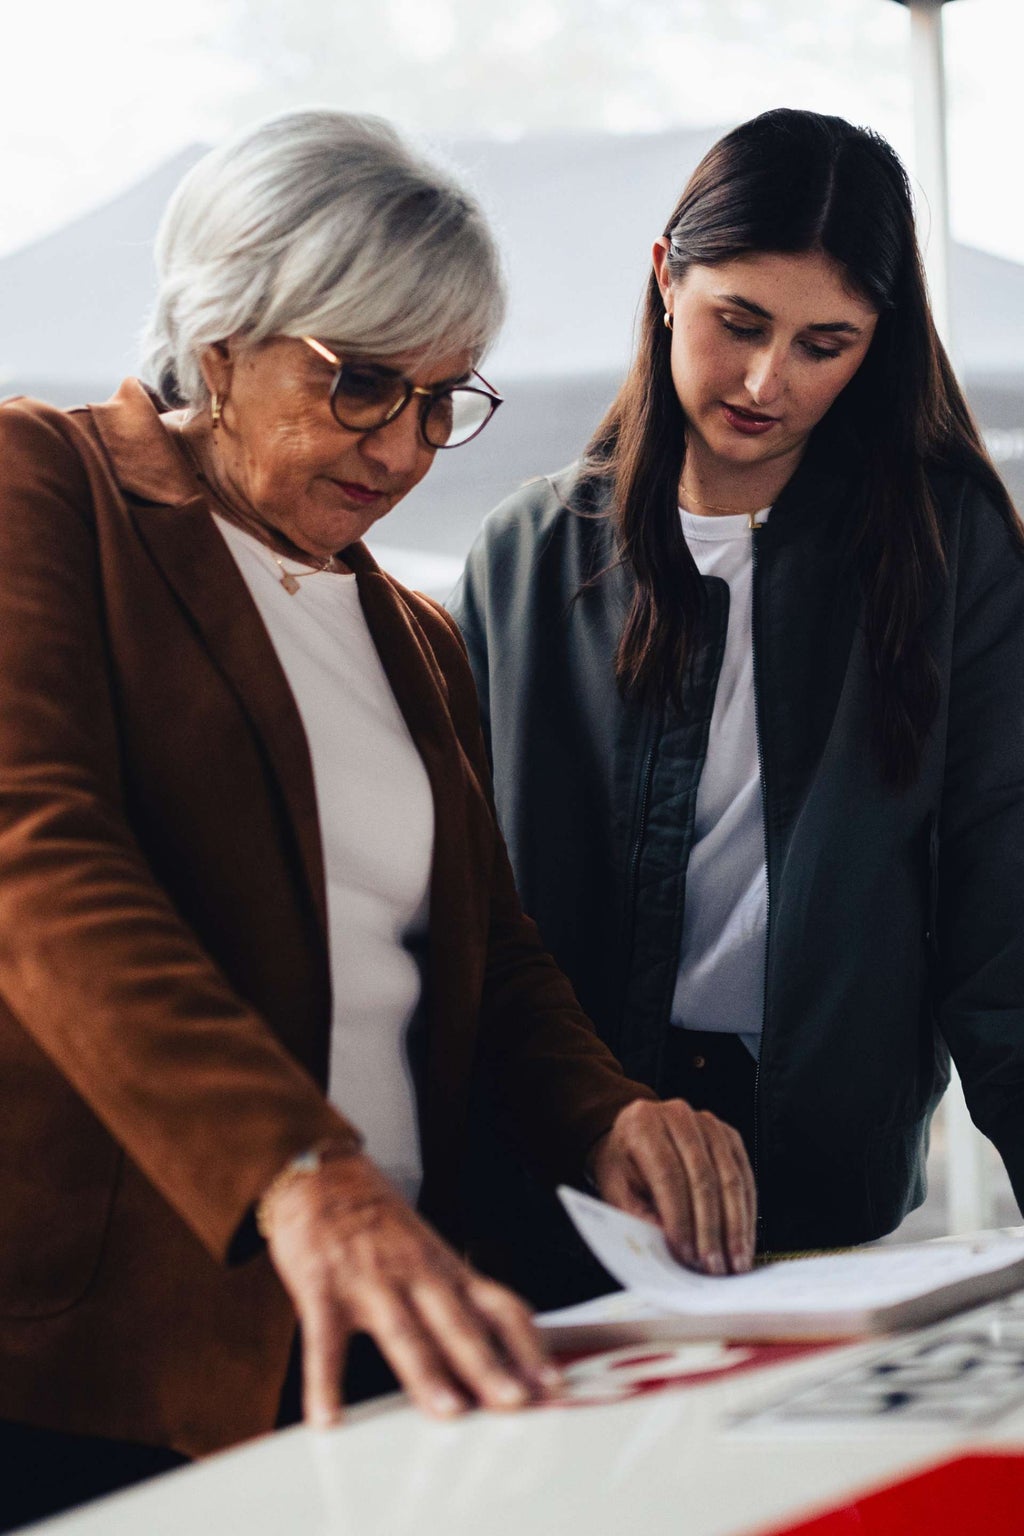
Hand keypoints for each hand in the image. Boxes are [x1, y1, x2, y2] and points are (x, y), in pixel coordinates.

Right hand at [261, 1151, 560, 1424]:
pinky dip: (326, 1382)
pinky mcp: (323, 1288)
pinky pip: (324, 1340)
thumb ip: (456, 1300)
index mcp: (446, 1270)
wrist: (321, 1173)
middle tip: (516, 1402)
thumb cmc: (377, 1220)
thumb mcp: (427, 1251)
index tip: (552, 1383)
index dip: (529, 1345)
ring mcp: (370, 1281)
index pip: (500, 1306)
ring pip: (404, 1331)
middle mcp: (415, 1275)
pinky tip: (328, 1417)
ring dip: (428, 1374)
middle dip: (489, 1366)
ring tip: (447, 1411)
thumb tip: (497, 1353)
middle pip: (459, 1324)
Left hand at [588, 1098, 755, 1274]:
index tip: (686, 1254)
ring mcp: (708, 1124)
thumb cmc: (623, 1166)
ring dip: (735, 1227)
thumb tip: (671, 1248)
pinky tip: (743, 1241)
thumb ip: (638, 1217)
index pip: (668, 1175)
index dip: (679, 1218)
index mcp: (642, 1124)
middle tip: (714, 1266)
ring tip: (734, 1262)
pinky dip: (745, 1214)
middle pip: (703, 1178)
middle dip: (710, 1229)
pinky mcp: (729, 1136)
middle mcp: (678, 1116)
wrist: (634, 1138)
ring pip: (730, 1180)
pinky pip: (744, 1178)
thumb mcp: (616, 1190)